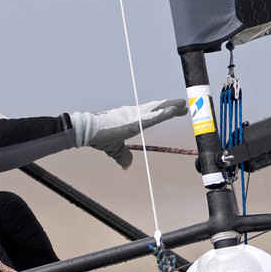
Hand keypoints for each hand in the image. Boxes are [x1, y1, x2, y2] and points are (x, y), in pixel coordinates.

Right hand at [68, 98, 188, 167]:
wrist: (87, 130)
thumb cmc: (98, 136)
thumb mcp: (114, 149)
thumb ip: (123, 156)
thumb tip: (127, 166)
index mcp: (131, 118)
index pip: (151, 113)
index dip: (163, 111)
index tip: (175, 110)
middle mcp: (134, 113)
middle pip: (157, 108)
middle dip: (171, 107)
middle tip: (184, 106)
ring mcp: (135, 116)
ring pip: (157, 110)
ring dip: (171, 107)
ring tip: (183, 105)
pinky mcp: (134, 121)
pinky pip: (153, 117)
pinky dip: (164, 114)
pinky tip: (174, 111)